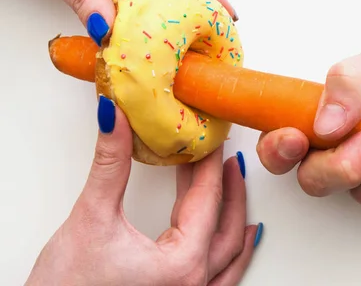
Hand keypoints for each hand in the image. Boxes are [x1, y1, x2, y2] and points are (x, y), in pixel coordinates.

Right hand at [26, 97, 262, 285]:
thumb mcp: (91, 218)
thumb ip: (110, 165)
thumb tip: (116, 120)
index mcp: (181, 264)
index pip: (207, 198)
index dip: (209, 162)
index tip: (211, 137)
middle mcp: (192, 284)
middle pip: (226, 224)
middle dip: (228, 185)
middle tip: (224, 154)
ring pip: (228, 251)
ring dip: (234, 214)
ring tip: (234, 183)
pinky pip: (221, 275)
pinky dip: (234, 252)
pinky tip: (240, 237)